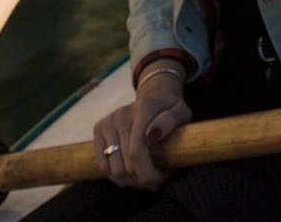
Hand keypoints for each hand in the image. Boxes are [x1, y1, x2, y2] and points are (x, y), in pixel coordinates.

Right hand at [92, 75, 193, 189]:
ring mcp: (108, 122)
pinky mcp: (98, 129)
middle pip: (126, 164)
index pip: (136, 152)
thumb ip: (170, 121)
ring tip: (144, 178)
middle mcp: (121, 114)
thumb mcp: (181, 112)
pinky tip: (130, 176)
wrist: (153, 99)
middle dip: (143, 180)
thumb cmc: (171, 111)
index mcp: (143, 108)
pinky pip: (103, 166)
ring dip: (131, 181)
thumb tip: (151, 136)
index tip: (163, 177)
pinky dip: (117, 178)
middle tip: (156, 181)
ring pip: (114, 169)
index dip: (150, 174)